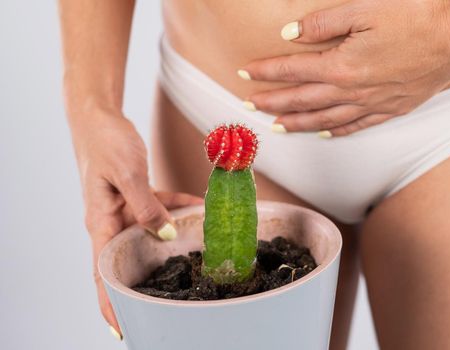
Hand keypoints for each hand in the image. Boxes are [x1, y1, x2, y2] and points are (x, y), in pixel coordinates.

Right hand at [71, 112, 202, 337]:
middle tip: (167, 301)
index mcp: (100, 222)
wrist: (99, 116)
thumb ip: (147, 207)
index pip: (102, 273)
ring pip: (148, 234)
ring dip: (170, 240)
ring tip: (194, 254)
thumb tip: (165, 235)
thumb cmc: (106, 142)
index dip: (110, 302)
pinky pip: (157, 208)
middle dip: (144, 282)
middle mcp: (110, 221)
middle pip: (126, 260)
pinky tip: (199, 207)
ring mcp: (122, 209)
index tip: (120, 327)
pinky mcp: (134, 195)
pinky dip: (177, 208)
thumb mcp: (128, 174)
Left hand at [242, 0, 449, 135]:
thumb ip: (323, 23)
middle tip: (249, 107)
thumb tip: (290, 34)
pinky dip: (335, 131)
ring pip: (324, 120)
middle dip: (272, 103)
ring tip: (276, 127)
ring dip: (297, 124)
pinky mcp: (391, 109)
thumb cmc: (414, 17)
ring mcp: (373, 104)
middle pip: (302, 101)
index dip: (265, 72)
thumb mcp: (363, 9)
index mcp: (341, 65)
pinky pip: (356, 126)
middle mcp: (352, 91)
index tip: (244, 73)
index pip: (292, 71)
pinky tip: (323, 133)